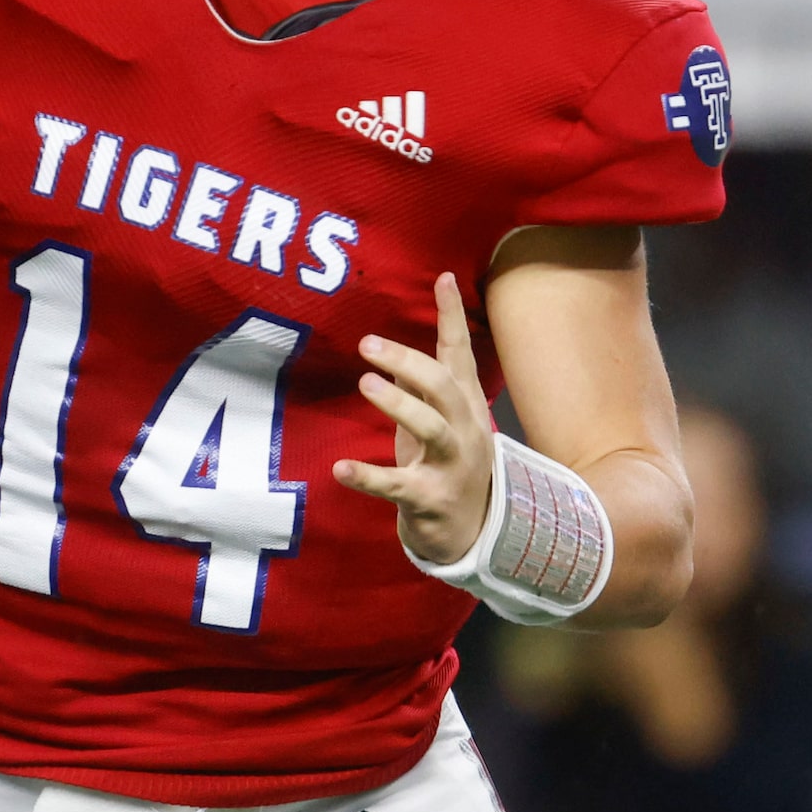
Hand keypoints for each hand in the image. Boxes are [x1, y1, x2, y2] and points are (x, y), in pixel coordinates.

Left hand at [333, 273, 496, 565]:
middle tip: (368, 344)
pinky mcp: (429, 500)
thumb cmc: (446, 466)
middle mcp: (466, 431)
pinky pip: (397, 486)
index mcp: (465, 407)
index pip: (460, 354)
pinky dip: (367, 477)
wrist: (471, 534)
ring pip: (432, 428)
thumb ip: (421, 387)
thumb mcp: (436, 421)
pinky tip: (340, 469)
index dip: (452, 316)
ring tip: (365, 383)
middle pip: (446, 387)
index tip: (442, 277)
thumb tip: (395, 349)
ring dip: (400, 404)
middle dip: (409, 361)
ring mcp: (451, 466)